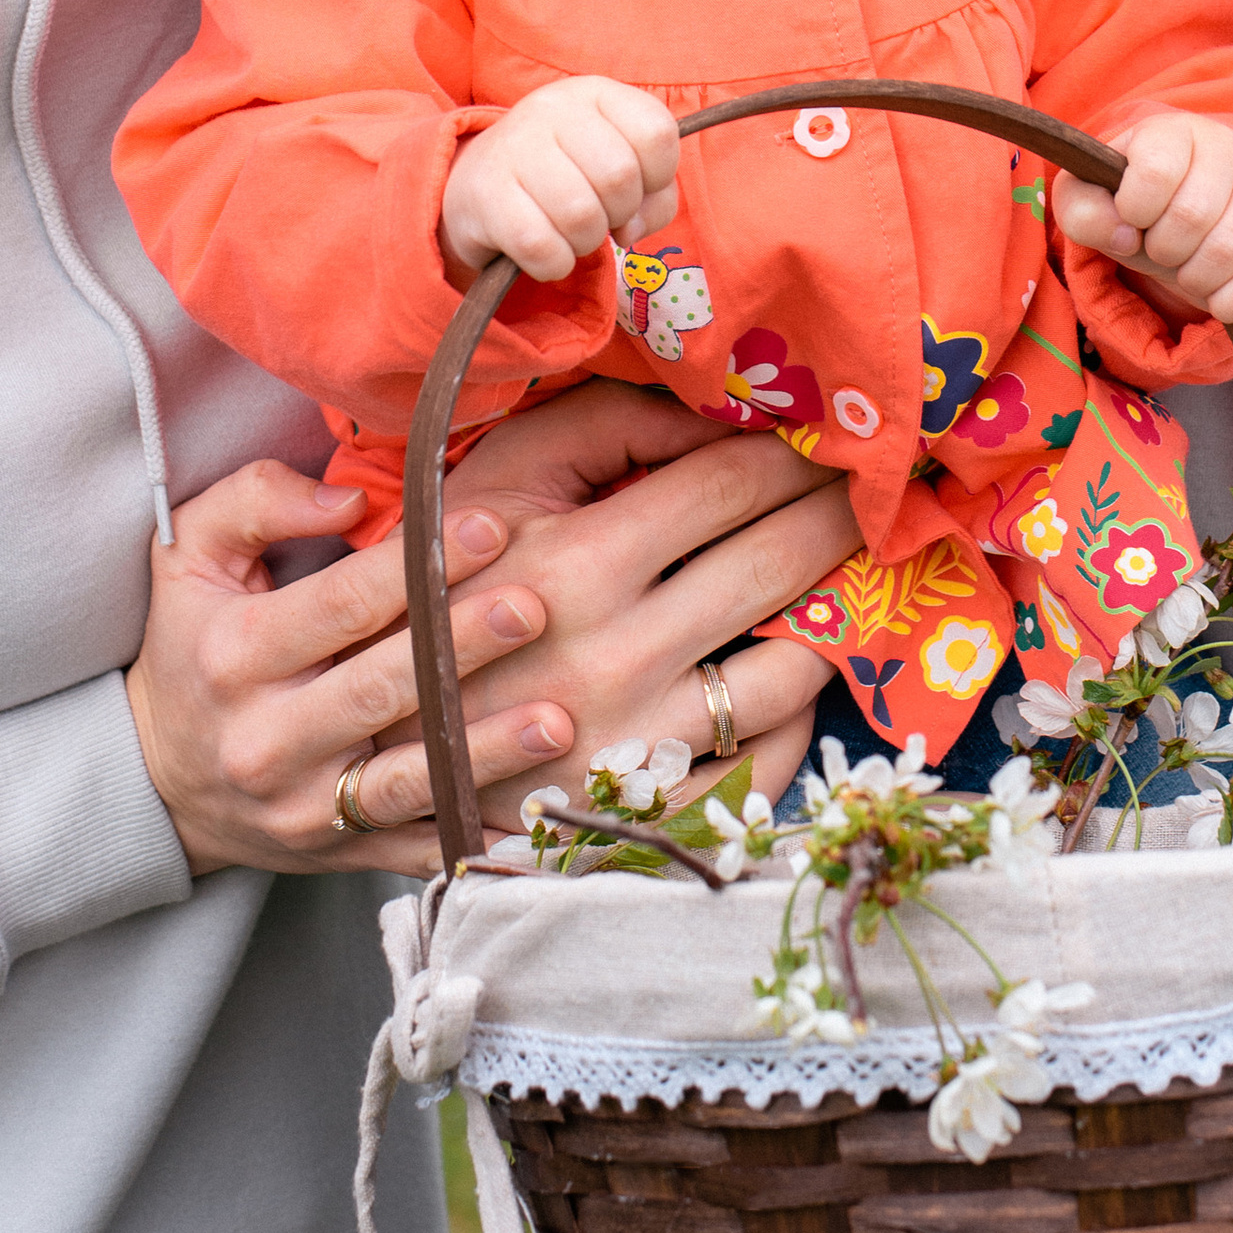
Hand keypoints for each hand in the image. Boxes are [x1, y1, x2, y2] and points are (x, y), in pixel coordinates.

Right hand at [124, 462, 575, 876]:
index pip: (338, 604)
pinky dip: (477, 836)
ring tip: (557, 719)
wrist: (157, 783)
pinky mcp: (337, 856)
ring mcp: (304, 808)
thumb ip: (256, 503)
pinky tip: (538, 814)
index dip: (413, 567)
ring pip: (405, 780)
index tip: (488, 526)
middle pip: (380, 688)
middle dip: (462, 648)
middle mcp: (266, 739)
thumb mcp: (189, 557)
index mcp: (235, 655)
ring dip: (484, 750)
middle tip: (534, 607)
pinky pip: (417, 850)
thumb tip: (349, 497)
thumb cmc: (191, 646)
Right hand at [410, 380, 853, 832]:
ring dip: (831, 619)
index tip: (832, 435)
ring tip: (844, 581)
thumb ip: (610, 425)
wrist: (362, 729)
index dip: (795, 453)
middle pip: (774, 569)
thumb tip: (717, 417)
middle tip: (871, 490)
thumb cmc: (440, 578)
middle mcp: (613, 658)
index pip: (730, 487)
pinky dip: (792, 722)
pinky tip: (790, 676)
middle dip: (838, 517)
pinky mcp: (635, 816)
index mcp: (577, 563)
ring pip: (784, 678)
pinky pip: (754, 772)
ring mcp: (630, 747)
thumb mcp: (504, 476)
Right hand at [440, 76, 680, 282]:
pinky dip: (554, 264)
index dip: (659, 176)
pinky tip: (545, 250)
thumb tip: (633, 228)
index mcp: (594, 92)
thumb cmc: (567, 174)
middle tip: (598, 215)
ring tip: (569, 232)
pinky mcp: (486, 193)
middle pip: (620, 177)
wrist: (479, 181)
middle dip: (619, 214)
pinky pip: (542, 247)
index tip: (636, 187)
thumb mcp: (620, 165)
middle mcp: (552, 108)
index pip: (656, 133)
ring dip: (585, 242)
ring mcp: (514, 146)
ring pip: (581, 216)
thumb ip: (656, 196)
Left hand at [1054, 112, 1232, 324]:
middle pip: (1193, 215)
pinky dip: (1229, 301)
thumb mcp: (1088, 198)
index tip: (1131, 214)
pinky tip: (1214, 294)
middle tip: (1158, 247)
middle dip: (1162, 248)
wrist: (1180, 211)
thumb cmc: (1131, 200)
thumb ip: (1083, 210)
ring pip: (1229, 249)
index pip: (1157, 169)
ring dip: (1192, 277)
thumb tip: (1123, 235)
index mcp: (1174, 131)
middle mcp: (1227, 150)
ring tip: (1183, 268)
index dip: (1136, 207)